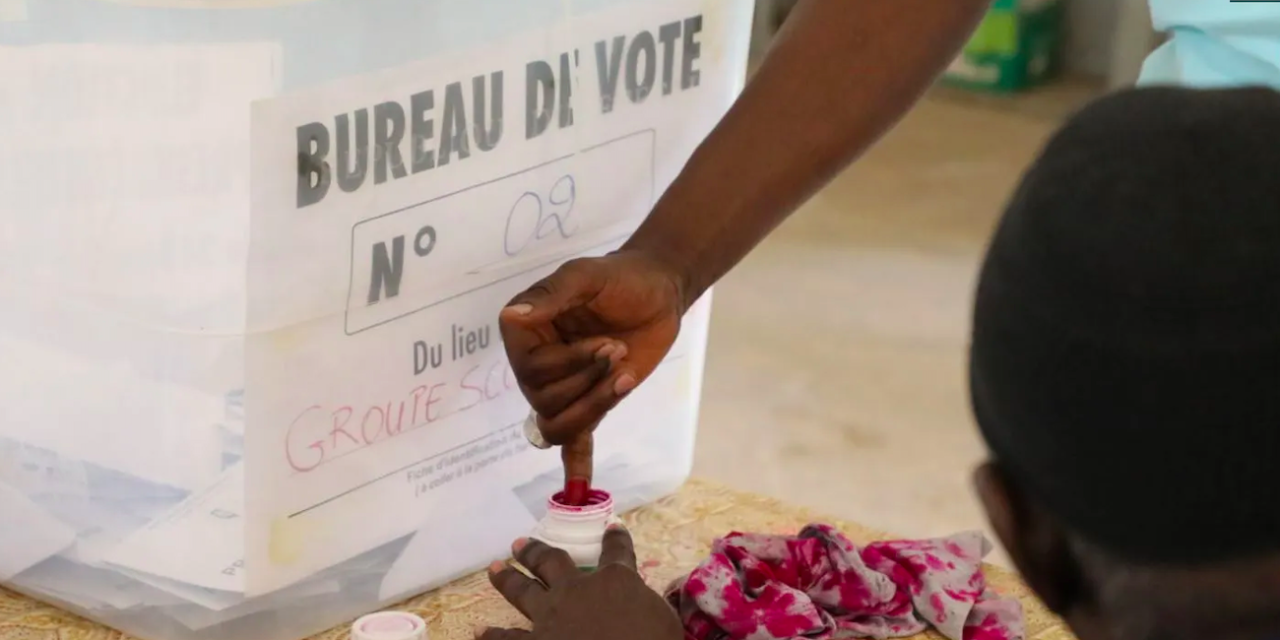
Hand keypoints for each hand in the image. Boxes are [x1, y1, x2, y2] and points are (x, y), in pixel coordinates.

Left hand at [479, 528, 682, 639]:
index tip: (612, 527)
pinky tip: (479, 633)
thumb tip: (644, 605)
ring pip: (522, 590)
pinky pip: (508, 638)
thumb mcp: (664, 621)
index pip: (617, 551)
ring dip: (507, 578)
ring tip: (494, 567)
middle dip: (537, 551)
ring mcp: (550, 616)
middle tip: (520, 543)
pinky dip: (492, 636)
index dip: (616, 538)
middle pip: (552, 562)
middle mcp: (577, 590)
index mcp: (616, 580)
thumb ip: (650, 606)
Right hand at [499, 249, 685, 446]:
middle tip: (619, 349)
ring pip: (558, 425)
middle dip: (588, 379)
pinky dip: (574, 465)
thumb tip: (514, 316)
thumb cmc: (619, 278)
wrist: (657, 292)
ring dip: (593, 406)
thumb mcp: (586, 276)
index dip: (569, 364)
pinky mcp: (590, 403)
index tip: (605, 342)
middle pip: (545, 399)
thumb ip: (553, 296)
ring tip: (623, 378)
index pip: (531, 370)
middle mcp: (534, 364)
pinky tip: (578, 489)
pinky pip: (573, 443)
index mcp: (525, 332)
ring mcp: (562, 388)